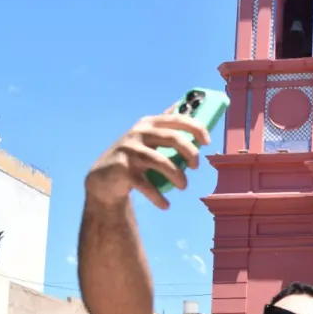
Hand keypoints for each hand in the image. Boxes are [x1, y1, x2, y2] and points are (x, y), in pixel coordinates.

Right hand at [84, 108, 210, 210]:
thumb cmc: (135, 156)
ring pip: (161, 162)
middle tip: (195, 167)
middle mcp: (138, 133)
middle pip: (173, 138)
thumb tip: (192, 108)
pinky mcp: (122, 170)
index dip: (196, 128)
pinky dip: (158, 197)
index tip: (208, 141)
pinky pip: (146, 185)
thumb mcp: (148, 138)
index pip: (177, 119)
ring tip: (184, 186)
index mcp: (149, 123)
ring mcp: (129, 151)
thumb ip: (167, 127)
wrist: (104, 177)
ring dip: (178, 176)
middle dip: (190, 153)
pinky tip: (165, 205)